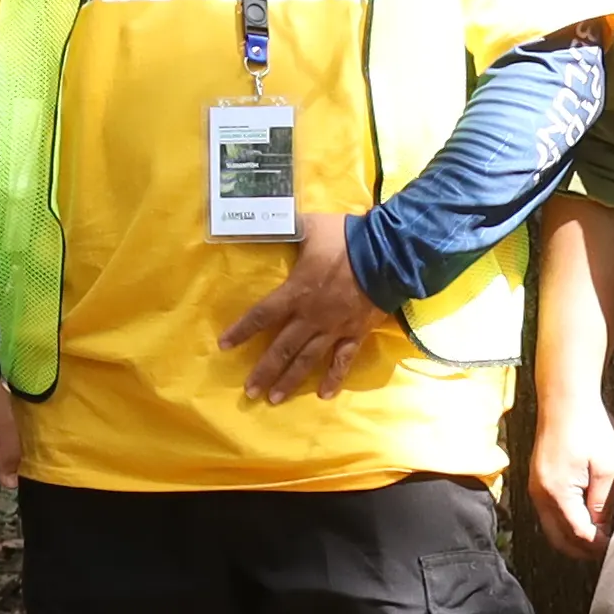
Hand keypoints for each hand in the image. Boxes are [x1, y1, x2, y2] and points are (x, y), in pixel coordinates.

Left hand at [216, 206, 384, 406]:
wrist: (389, 253)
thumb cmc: (347, 239)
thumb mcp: (311, 226)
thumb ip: (288, 225)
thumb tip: (268, 214)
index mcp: (296, 292)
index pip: (261, 315)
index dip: (241, 331)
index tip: (224, 346)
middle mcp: (311, 316)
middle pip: (281, 348)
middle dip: (264, 371)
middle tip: (248, 392)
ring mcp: (334, 328)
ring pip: (307, 359)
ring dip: (289, 380)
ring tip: (273, 399)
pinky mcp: (356, 333)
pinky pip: (343, 360)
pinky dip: (334, 378)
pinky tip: (324, 395)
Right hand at [524, 403, 613, 559]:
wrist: (565, 399)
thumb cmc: (590, 428)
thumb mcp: (607, 468)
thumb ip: (603, 503)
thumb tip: (602, 530)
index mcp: (558, 493)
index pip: (579, 535)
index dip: (599, 546)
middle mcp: (540, 495)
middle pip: (559, 539)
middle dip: (583, 550)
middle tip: (609, 549)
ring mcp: (536, 488)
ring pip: (552, 528)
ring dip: (574, 538)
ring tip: (601, 537)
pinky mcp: (538, 480)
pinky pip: (549, 513)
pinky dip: (566, 523)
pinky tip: (586, 519)